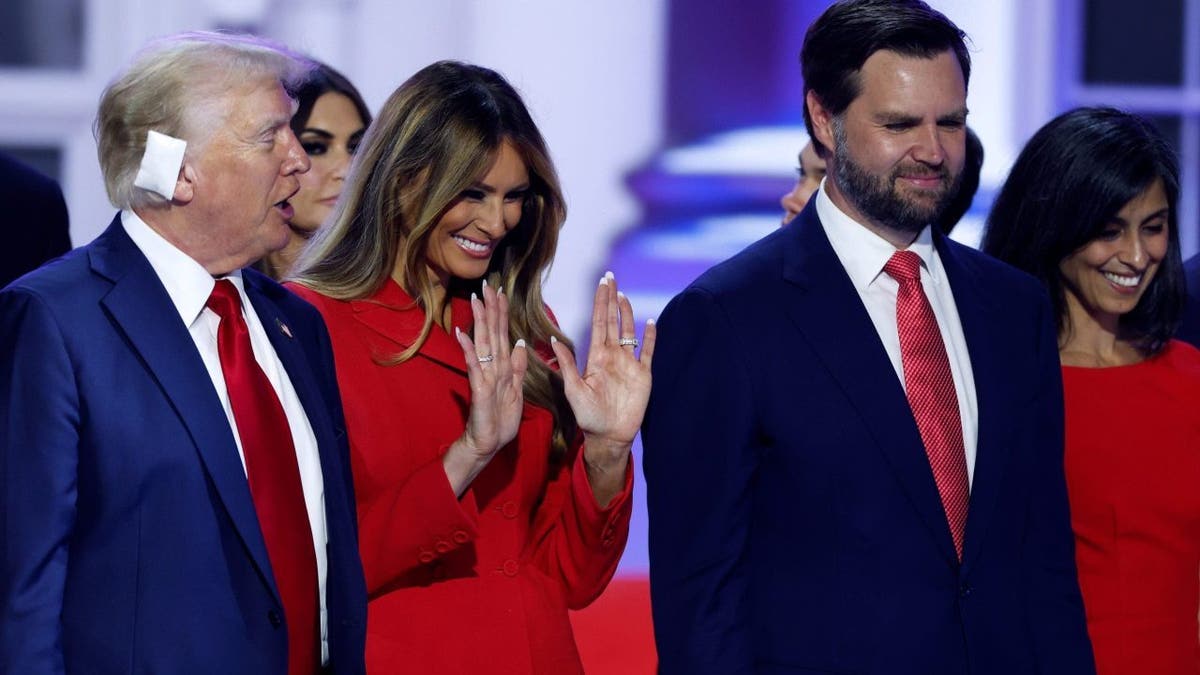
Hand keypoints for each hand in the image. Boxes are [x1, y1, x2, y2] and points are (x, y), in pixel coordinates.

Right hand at [444, 280, 528, 495]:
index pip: (501, 334)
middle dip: (490, 309)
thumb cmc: (500, 418)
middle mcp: (491, 367)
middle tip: (487, 285)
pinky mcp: (478, 388)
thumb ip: (517, 366)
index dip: (502, 313)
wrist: (488, 442)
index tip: (501, 292)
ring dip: (479, 321)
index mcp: (502, 366)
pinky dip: (468, 350)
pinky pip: (474, 366)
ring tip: (476, 300)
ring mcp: (484, 376)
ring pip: (482, 343)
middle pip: (491, 333)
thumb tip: (519, 343)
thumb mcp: (516, 389)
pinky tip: (462, 334)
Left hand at [551, 272, 655, 503]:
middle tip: (611, 278)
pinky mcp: (643, 375)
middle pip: (613, 321)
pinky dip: (650, 337)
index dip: (600, 302)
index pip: (599, 323)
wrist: (608, 436)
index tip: (602, 283)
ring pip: (629, 332)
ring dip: (627, 314)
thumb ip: (567, 365)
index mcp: (596, 357)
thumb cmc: (588, 417)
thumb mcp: (574, 390)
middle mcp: (613, 356)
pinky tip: (651, 322)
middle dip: (611, 300)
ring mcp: (629, 364)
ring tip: (623, 295)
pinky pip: (648, 352)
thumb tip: (554, 340)